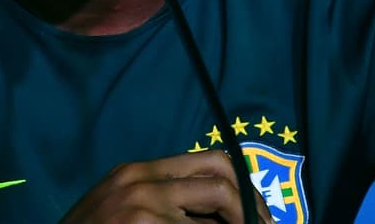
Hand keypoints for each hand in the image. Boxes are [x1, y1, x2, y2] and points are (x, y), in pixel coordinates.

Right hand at [59, 149, 273, 223]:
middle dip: (251, 205)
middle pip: (221, 176)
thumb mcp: (119, 208)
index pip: (208, 161)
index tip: (255, 212)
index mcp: (137, 172)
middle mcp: (142, 182)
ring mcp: (145, 209)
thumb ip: (160, 200)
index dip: (241, 186)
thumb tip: (214, 213)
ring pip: (218, 209)